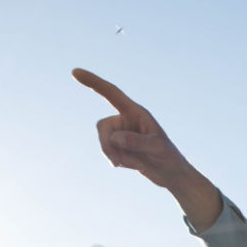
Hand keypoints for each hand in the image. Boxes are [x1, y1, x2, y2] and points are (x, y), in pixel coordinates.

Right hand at [72, 68, 221, 229]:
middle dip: (107, 145)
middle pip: (102, 126)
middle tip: (121, 160)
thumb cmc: (168, 157)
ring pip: (103, 142)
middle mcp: (125, 119)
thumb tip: (116, 138)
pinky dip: (117, 161)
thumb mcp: (157, 148)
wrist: (171, 174)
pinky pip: (107, 152)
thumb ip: (137, 142)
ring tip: (134, 163)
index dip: (94, 82)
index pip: (111, 93)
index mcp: (135, 112)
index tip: (75, 72)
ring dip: (114, 155)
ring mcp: (121, 133)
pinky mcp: (119, 146)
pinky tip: (133, 165)